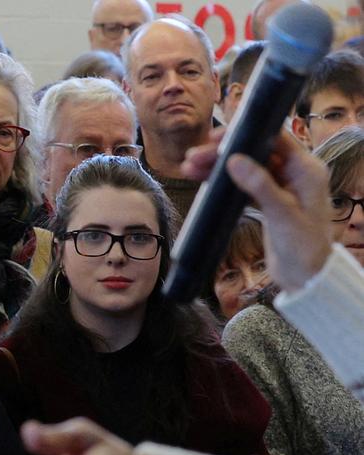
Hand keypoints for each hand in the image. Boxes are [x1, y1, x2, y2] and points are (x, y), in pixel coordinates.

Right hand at [182, 129, 333, 291]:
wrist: (306, 278)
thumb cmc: (304, 247)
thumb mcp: (282, 215)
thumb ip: (260, 186)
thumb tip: (233, 160)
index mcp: (306, 170)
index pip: (274, 140)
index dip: (245, 135)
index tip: (216, 139)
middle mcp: (294, 174)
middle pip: (255, 153)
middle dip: (224, 153)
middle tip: (194, 156)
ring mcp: (280, 188)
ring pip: (246, 168)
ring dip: (219, 167)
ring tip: (190, 167)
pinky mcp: (267, 202)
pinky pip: (243, 185)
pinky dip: (224, 183)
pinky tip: (203, 181)